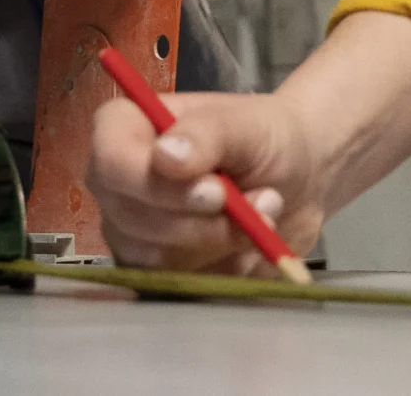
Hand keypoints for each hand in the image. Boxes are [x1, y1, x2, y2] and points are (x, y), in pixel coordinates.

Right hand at [88, 90, 326, 274]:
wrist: (298, 179)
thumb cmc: (265, 137)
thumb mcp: (247, 124)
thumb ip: (207, 134)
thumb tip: (165, 157)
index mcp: (124, 128)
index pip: (112, 162)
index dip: (158, 186)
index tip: (217, 192)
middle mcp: (117, 183)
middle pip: (132, 219)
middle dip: (202, 221)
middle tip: (261, 202)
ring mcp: (130, 231)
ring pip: (155, 259)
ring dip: (219, 242)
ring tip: (263, 214)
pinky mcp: (153, 272)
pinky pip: (176, 286)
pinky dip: (222, 271)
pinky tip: (248, 245)